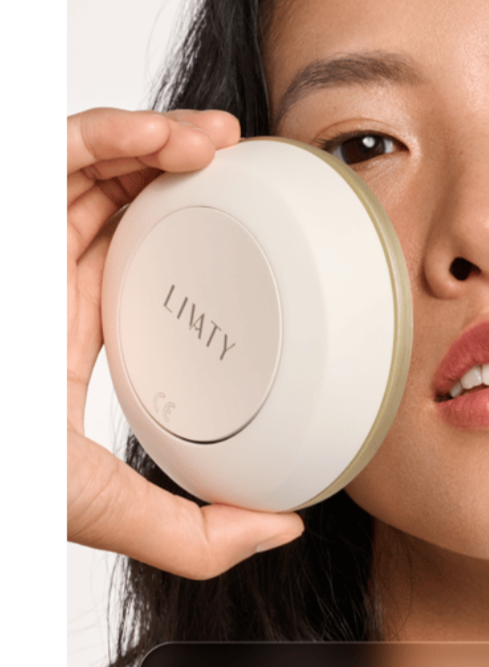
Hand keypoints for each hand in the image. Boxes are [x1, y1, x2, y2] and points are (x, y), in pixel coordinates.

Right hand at [66, 108, 304, 578]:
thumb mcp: (99, 507)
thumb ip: (190, 534)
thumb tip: (284, 529)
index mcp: (81, 326)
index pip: (151, 260)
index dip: (208, 233)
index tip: (272, 225)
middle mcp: (53, 274)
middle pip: (130, 196)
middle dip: (191, 168)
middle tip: (250, 159)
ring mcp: (31, 239)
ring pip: (98, 161)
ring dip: (164, 137)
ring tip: (221, 140)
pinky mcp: (18, 208)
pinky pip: (59, 150)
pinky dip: (110, 132)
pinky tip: (164, 135)